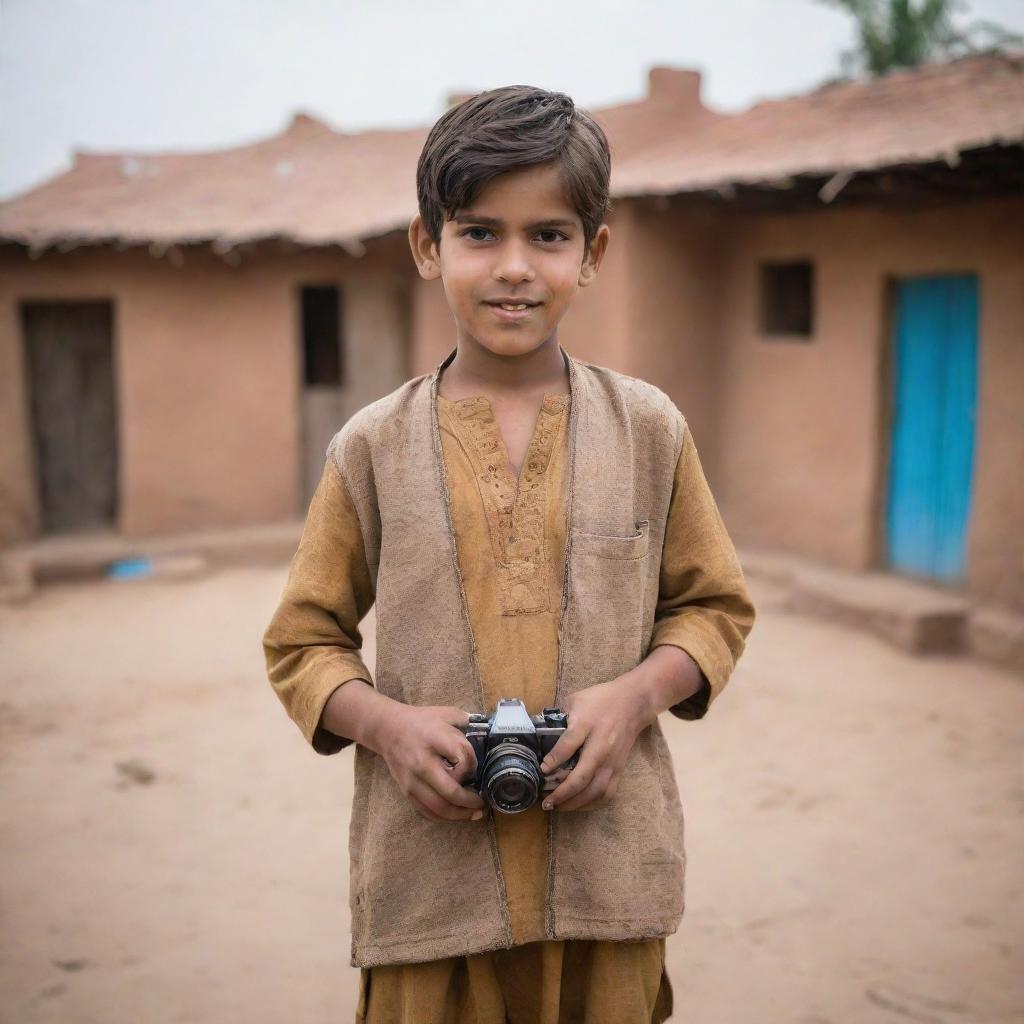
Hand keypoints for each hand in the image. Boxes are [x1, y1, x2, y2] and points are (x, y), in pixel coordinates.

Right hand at [375, 704, 485, 822]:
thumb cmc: (421, 721)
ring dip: (459, 814)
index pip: (461, 756)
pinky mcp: (406, 790)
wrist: (387, 729)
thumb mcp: (446, 713)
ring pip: (438, 807)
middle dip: (470, 801)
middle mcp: (422, 762)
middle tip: (482, 803)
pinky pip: (426, 811)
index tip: (478, 768)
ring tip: (474, 813)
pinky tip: (455, 813)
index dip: (473, 765)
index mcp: (434, 739)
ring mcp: (412, 779)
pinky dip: (444, 817)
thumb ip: (468, 722)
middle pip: (450, 791)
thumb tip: (489, 734)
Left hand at [538, 676, 644, 812]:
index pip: (568, 745)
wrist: (633, 703)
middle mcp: (601, 746)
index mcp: (587, 724)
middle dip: (562, 793)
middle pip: (582, 776)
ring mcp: (612, 761)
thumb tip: (539, 732)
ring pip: (595, 790)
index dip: (553, 760)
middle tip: (545, 802)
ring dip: (575, 803)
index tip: (541, 771)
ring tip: (557, 807)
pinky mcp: (619, 769)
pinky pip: (607, 793)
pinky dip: (591, 804)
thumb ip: (559, 716)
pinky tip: (577, 806)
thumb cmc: (601, 700)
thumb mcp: (576, 699)